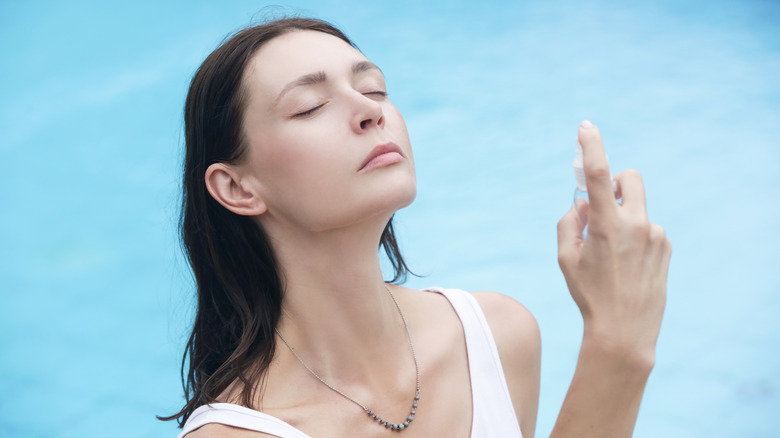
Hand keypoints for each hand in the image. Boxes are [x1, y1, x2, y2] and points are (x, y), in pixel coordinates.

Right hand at [557, 120, 671, 363]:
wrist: (625, 330)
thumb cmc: (589, 294)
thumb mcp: (566, 258)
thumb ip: (569, 222)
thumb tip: (582, 203)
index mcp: (607, 225)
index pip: (600, 175)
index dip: (592, 146)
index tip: (586, 126)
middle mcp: (636, 224)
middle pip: (631, 178)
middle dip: (617, 182)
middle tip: (602, 202)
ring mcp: (656, 234)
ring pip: (637, 208)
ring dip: (623, 217)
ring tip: (612, 254)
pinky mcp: (666, 246)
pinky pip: (648, 228)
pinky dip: (635, 236)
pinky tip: (627, 264)